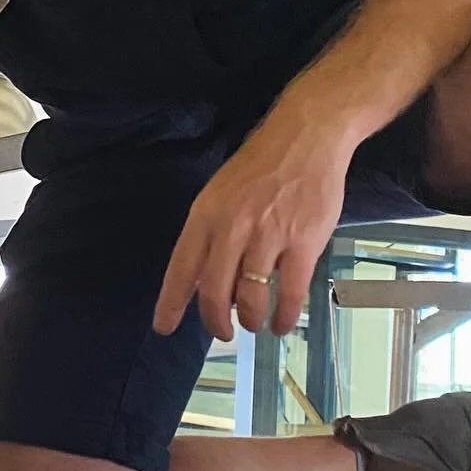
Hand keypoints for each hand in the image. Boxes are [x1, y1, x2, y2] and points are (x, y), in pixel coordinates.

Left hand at [153, 111, 352, 341]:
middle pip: (213, 292)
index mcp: (206, 214)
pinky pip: (288, 293)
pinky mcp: (302, 242)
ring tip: (254, 323)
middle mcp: (232, 228)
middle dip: (215, 321)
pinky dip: (283, 316)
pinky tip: (281, 323)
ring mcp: (267, 236)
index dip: (171, 302)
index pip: (181, 268)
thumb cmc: (262, 166)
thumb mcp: (222, 193)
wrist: (305, 136)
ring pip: (250, 298)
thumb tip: (208, 277)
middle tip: (222, 333)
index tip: (164, 327)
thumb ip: (212, 232)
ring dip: (250, 320)